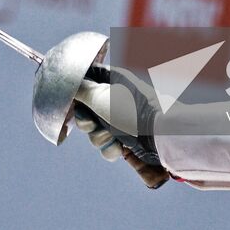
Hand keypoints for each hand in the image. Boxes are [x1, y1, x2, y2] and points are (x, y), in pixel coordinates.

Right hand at [74, 66, 169, 188]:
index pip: (86, 80)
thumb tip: (68, 81)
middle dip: (87, 122)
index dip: (76, 92)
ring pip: (95, 131)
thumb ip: (80, 89)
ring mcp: (122, 120)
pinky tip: (121, 149)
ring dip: (100, 138)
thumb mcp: (101, 96)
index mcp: (113, 80)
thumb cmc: (133, 112)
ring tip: (114, 137)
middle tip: (94, 123)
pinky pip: (107, 146)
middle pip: (87, 110)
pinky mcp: (126, 140)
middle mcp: (117, 99)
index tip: (73, 102)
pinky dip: (111, 149)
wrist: (162, 139)